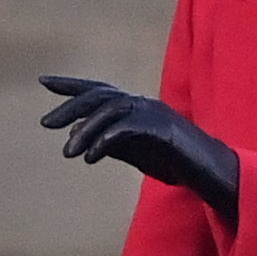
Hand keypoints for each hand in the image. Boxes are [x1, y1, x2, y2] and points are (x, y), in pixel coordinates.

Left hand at [39, 76, 238, 222]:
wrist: (213, 173)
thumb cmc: (177, 163)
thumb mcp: (138, 153)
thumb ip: (113, 143)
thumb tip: (83, 139)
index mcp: (136, 106)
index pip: (99, 90)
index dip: (71, 85)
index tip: (44, 82)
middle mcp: (143, 103)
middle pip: (99, 96)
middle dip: (69, 107)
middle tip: (45, 124)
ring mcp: (154, 114)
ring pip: (111, 111)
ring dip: (85, 131)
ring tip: (68, 153)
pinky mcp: (163, 130)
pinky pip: (127, 129)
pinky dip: (106, 141)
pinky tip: (91, 157)